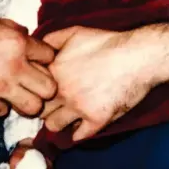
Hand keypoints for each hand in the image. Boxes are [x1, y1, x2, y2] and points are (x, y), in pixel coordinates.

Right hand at [0, 9, 55, 116]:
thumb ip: (15, 31)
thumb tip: (29, 38)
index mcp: (17, 41)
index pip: (50, 57)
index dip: (44, 61)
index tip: (34, 63)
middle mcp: (13, 65)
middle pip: (49, 88)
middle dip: (42, 87)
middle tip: (29, 83)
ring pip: (32, 108)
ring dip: (25, 102)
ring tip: (13, 94)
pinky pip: (2, 112)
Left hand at [42, 25, 161, 139]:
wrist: (138, 56)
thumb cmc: (107, 43)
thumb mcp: (74, 32)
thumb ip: (51, 39)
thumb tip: (38, 48)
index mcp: (53, 70)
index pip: (30, 87)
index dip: (34, 89)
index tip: (40, 91)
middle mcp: (61, 90)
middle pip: (38, 109)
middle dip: (43, 107)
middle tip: (52, 105)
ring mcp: (78, 107)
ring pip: (53, 126)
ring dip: (58, 122)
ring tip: (66, 116)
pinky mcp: (96, 119)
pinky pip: (77, 136)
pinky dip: (78, 132)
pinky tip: (83, 125)